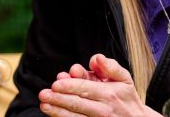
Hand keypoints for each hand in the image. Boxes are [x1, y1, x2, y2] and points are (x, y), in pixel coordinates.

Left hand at [39, 54, 158, 115]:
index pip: (85, 88)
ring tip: (44, 106)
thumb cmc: (127, 97)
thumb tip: (96, 58)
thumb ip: (110, 67)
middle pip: (77, 104)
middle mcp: (103, 110)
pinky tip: (55, 115)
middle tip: (43, 94)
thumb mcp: (124, 78)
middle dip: (58, 99)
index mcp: (108, 94)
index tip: (55, 84)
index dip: (69, 86)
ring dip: (58, 112)